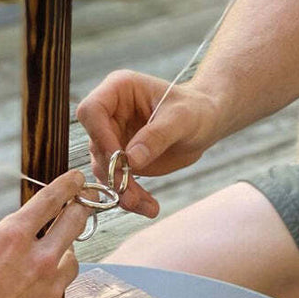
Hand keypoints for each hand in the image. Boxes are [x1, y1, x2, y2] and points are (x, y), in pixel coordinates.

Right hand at [0, 170, 90, 297]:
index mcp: (11, 236)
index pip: (51, 200)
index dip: (67, 185)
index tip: (77, 178)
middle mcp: (39, 259)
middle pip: (75, 223)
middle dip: (78, 211)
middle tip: (78, 208)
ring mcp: (50, 289)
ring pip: (72, 262)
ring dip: (63, 256)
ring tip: (51, 260)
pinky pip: (59, 295)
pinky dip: (50, 292)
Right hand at [77, 70, 219, 216]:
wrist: (207, 124)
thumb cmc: (196, 109)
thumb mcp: (182, 118)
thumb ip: (157, 136)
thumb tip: (131, 159)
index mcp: (118, 90)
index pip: (91, 111)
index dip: (100, 136)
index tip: (120, 159)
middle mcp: (109, 114)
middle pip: (96, 145)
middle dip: (114, 173)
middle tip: (132, 193)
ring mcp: (112, 138)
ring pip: (103, 169)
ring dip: (121, 190)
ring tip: (144, 204)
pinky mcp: (120, 160)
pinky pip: (116, 181)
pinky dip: (130, 197)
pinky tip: (147, 206)